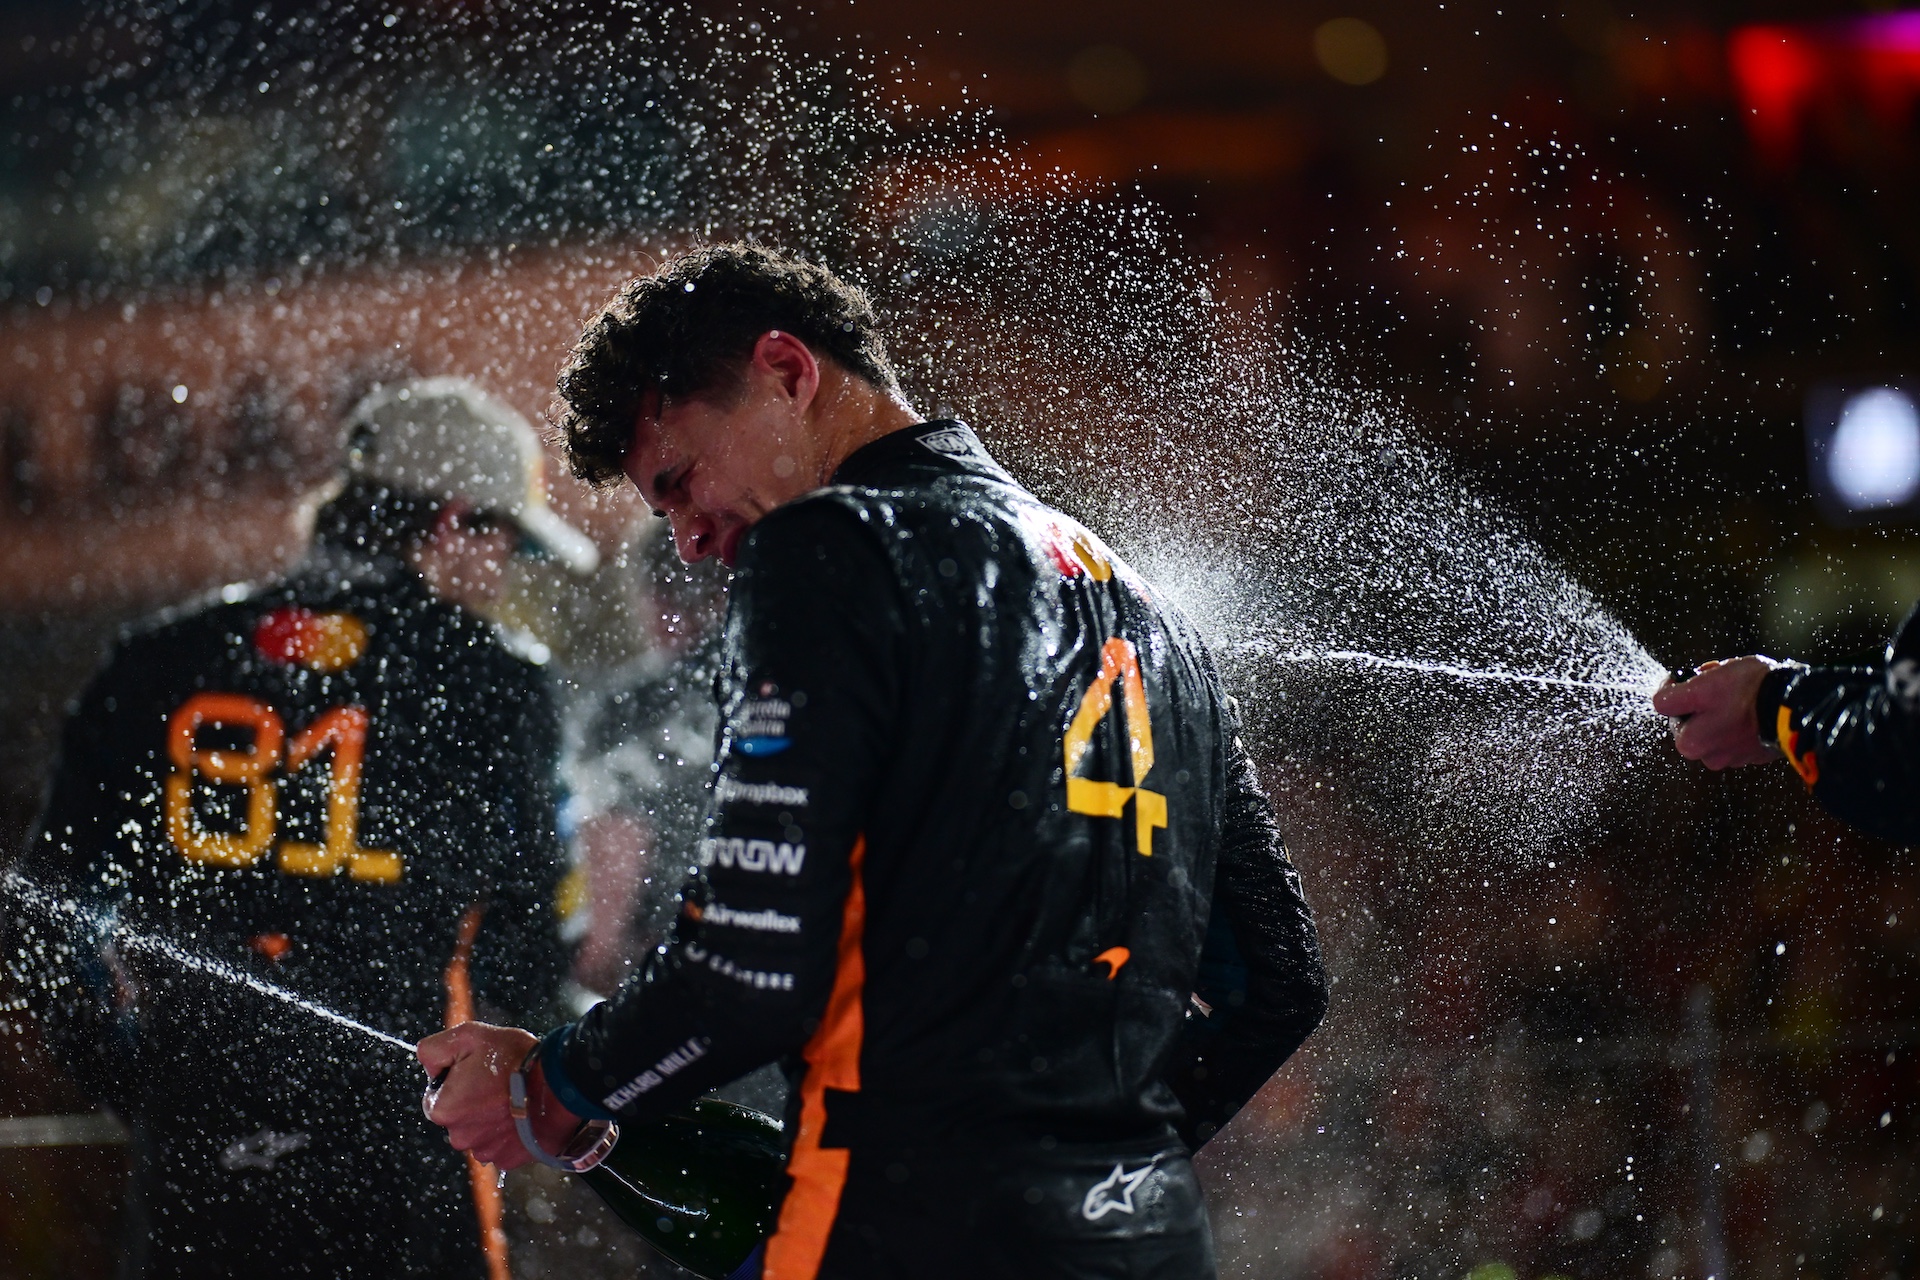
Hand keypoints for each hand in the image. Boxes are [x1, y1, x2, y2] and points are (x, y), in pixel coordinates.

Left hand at [418, 1021, 583, 1169]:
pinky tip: (522, 1115)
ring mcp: (486, 1151)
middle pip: (458, 1117)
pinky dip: (509, 1132)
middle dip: (472, 1101)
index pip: (435, 1097)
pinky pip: (501, 1145)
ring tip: (514, 1098)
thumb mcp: (469, 1036)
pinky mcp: (508, 1160)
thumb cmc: (516, 1060)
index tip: (477, 1071)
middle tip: (498, 1083)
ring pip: (479, 1132)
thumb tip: (429, 1066)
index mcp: (444, 1109)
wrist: (560, 1086)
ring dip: (491, 1119)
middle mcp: (460, 1137)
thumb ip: (433, 1049)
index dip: (454, 1081)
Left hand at [1650, 656, 1783, 769]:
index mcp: (1686, 734)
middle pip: (1686, 724)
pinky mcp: (1748, 759)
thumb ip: (1691, 685)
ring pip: (1710, 735)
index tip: (1682, 676)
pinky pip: (1733, 742)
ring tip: (1736, 700)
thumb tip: (1690, 681)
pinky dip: (1736, 729)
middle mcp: (1702, 750)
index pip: (1662, 704)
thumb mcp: (1711, 677)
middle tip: (1712, 689)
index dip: (1670, 684)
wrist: (1794, 706)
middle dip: (1695, 708)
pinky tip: (1750, 713)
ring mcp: (1726, 757)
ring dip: (1717, 721)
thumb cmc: (1751, 688)